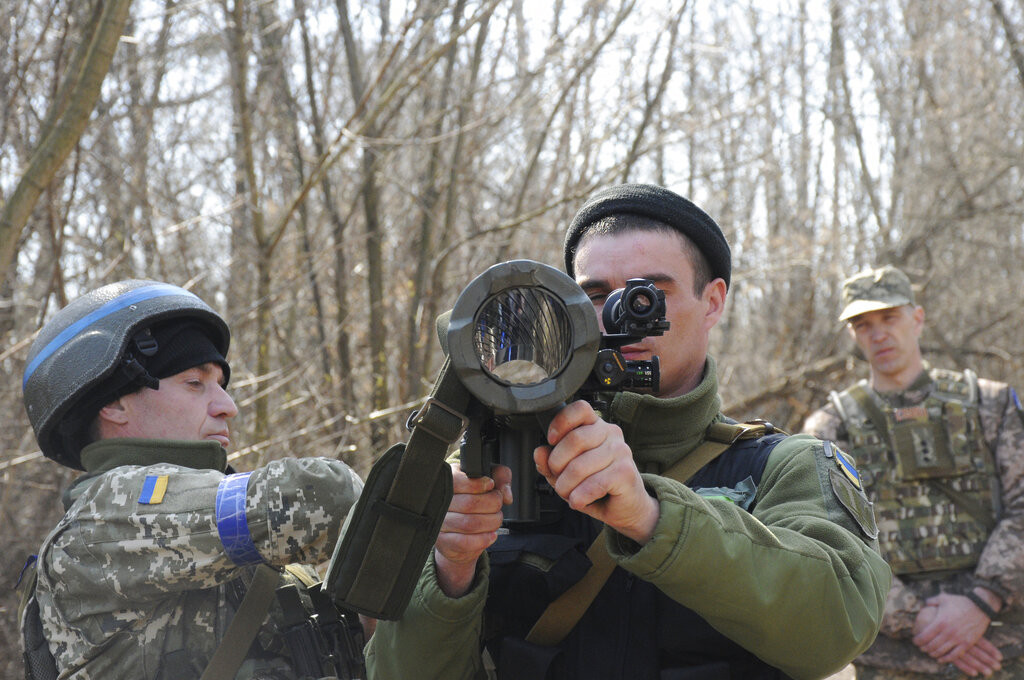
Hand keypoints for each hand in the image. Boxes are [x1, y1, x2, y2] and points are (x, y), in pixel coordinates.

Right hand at [433, 462, 511, 597]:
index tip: (490, 486)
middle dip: (493, 506)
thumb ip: (500, 476)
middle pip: (470, 504)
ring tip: (496, 521)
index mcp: (446, 481)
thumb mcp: (486, 483)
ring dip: (491, 523)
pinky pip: (465, 544)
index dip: (479, 484)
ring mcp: (437, 524)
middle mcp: (437, 503)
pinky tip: (490, 536)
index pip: (458, 479)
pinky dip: (483, 540)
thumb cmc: (471, 502)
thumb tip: (505, 489)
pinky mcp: (442, 544)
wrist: (453, 534)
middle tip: (498, 506)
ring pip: (469, 524)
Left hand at [534, 400, 658, 543]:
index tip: (551, 440)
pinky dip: (580, 496)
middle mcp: (610, 433)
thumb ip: (550, 462)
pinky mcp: (625, 472)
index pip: (579, 409)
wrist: (625, 507)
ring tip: (569, 494)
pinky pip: (593, 484)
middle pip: (574, 439)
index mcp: (595, 425)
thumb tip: (539, 452)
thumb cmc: (596, 485)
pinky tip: (578, 501)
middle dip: (557, 465)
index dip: (560, 422)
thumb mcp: (566, 473)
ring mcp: (620, 451)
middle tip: (558, 480)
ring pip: (579, 466)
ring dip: (566, 487)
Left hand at [912, 593, 1001, 674]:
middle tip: (921, 648)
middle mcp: (948, 632)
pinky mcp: (967, 643)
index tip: (914, 641)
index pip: (924, 636)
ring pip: (942, 651)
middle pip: (931, 645)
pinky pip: (955, 655)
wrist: (981, 607)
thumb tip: (924, 604)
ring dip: (933, 654)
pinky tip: (941, 659)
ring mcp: (958, 639)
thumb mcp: (943, 598)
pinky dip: (946, 659)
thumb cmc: (960, 602)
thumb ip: (931, 601)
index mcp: (940, 622)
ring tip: (929, 653)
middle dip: (924, 648)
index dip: (917, 640)